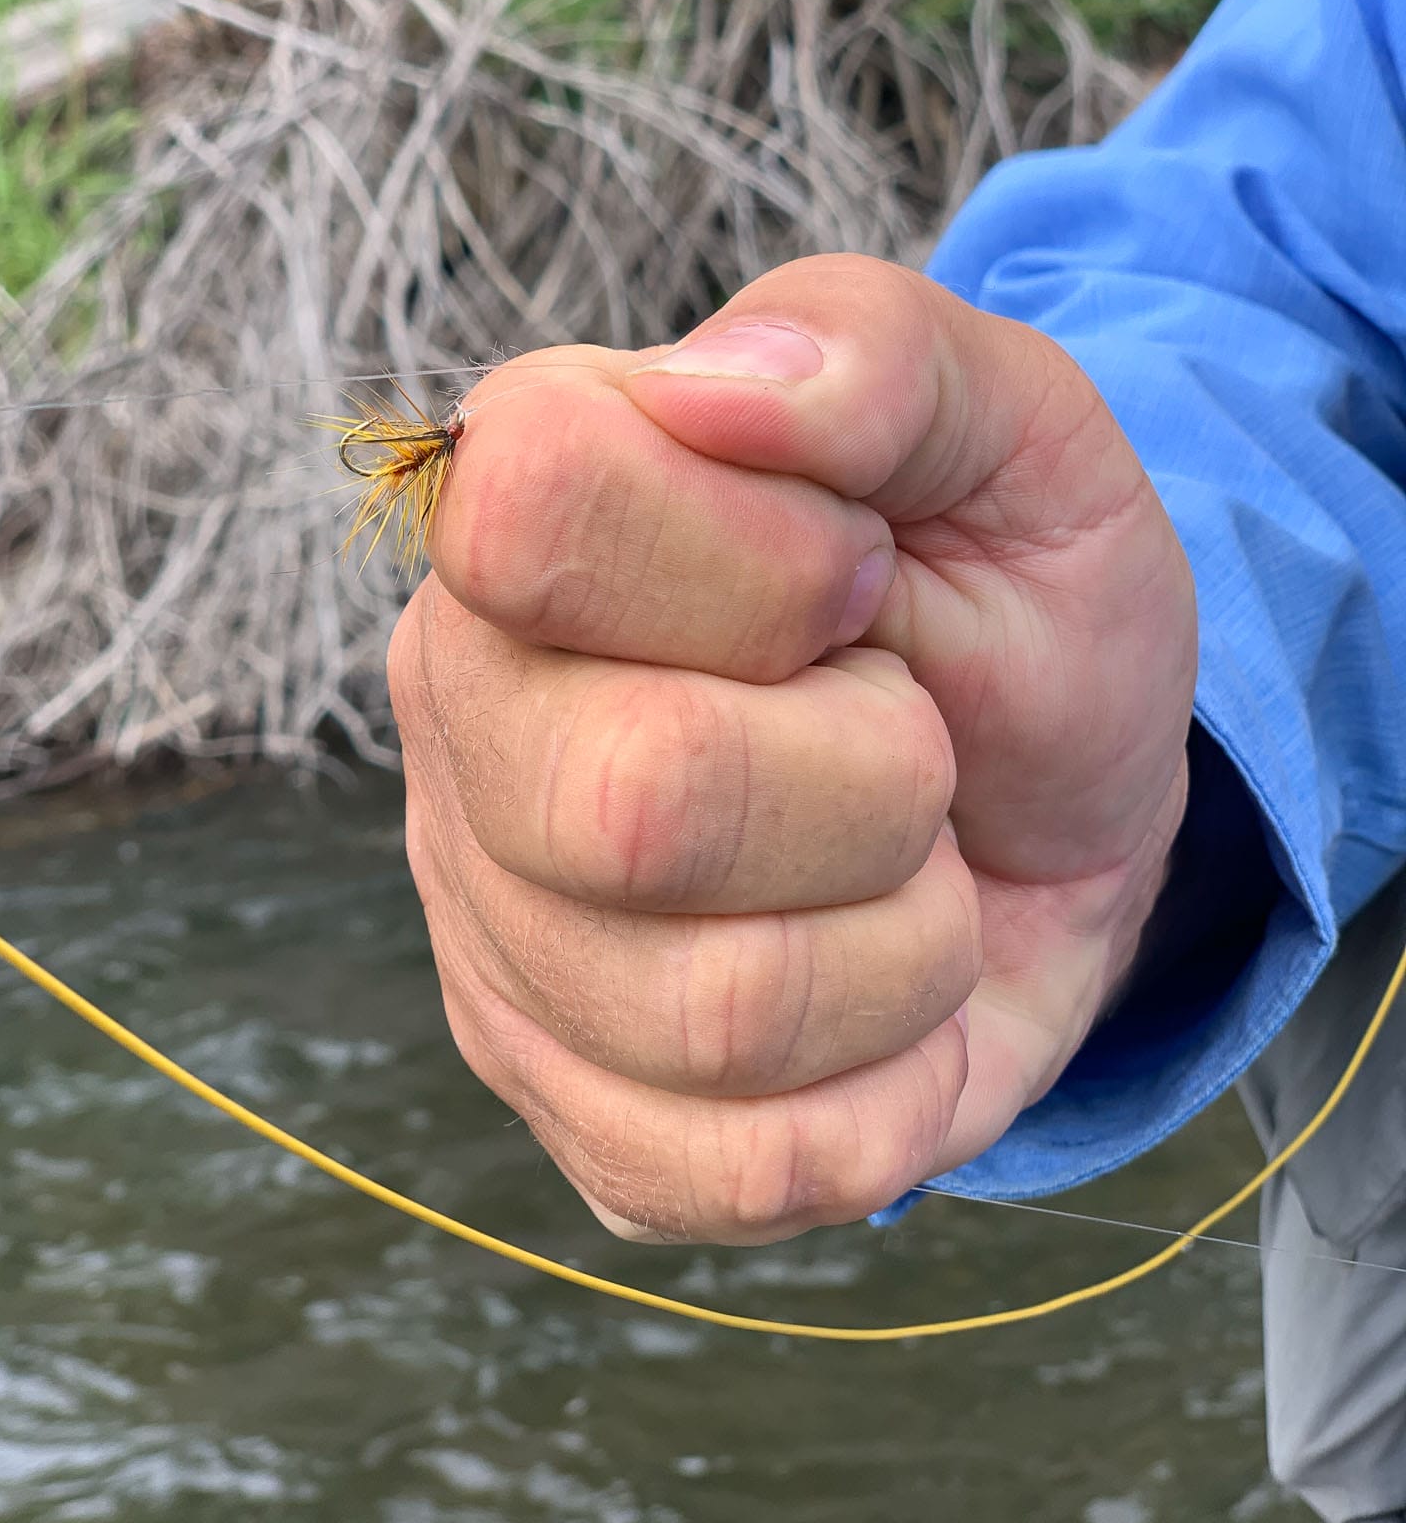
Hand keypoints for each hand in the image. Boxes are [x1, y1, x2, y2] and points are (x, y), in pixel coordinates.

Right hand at [389, 254, 1195, 1243]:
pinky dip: (890, 1085)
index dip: (771, 569)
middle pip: (636, 799)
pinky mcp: (570, 1104)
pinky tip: (877, 995)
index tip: (856, 579)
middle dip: (874, 782)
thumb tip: (715, 385)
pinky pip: (744, 1165)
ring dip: (903, 938)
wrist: (1055, 807)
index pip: (544, 514)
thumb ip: (879, 357)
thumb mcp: (1015, 435)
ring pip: (714, 1010)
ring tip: (895, 861)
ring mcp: (496, 926)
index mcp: (529, 504)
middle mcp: (467, 713)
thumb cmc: (1011, 600)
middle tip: (901, 738)